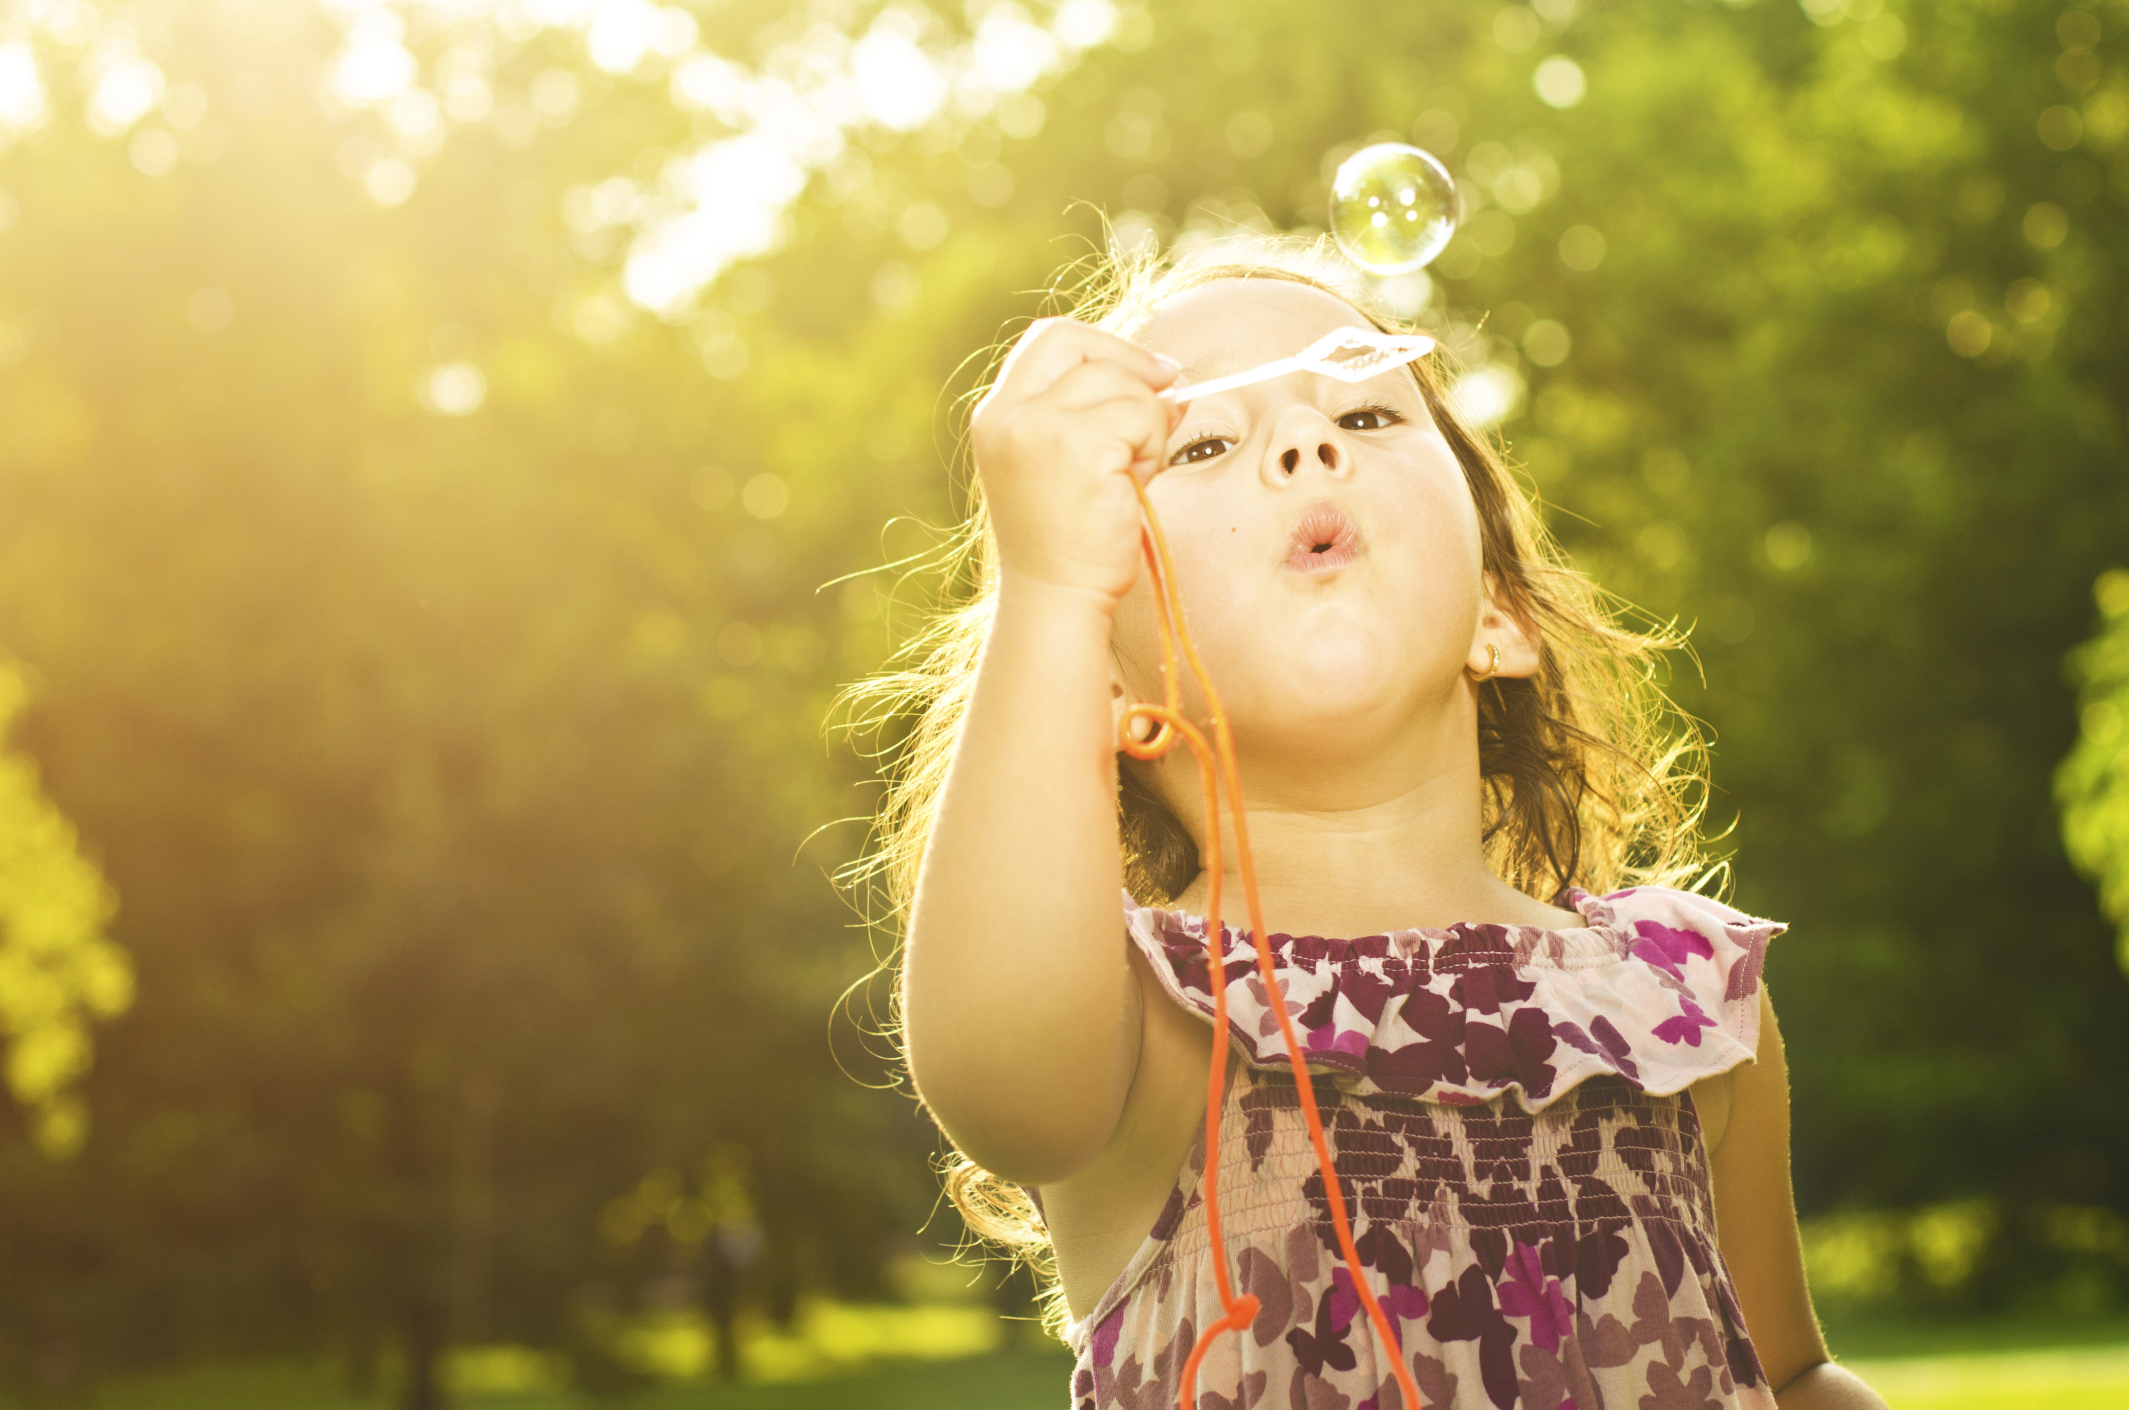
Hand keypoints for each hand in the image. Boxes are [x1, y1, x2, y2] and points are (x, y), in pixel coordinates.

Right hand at [970, 318, 1184, 606]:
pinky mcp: (1077, 448)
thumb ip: (1099, 411)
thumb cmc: (1069, 537)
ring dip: (1146, 422)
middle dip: (1134, 367)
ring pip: (1121, 382)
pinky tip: (1134, 484)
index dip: (1104, 345)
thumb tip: (1168, 378)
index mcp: (996, 415)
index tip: (1150, 371)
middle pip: (1082, 346)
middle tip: (1166, 398)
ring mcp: (1038, 429)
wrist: (1058, 596)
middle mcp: (1008, 415)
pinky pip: (1141, 415)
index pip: (1049, 340)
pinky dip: (1152, 446)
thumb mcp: (1069, 460)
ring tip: (1131, 471)